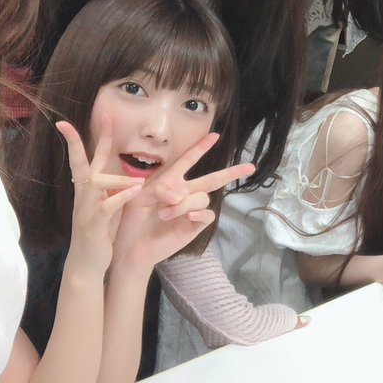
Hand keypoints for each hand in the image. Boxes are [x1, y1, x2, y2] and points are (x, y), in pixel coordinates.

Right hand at [57, 118, 144, 275]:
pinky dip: (120, 197)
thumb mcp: (107, 205)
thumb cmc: (100, 231)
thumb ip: (112, 187)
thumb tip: (124, 170)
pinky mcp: (95, 223)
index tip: (100, 116)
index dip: (91, 137)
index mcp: (89, 188)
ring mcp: (87, 208)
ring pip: (97, 182)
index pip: (88, 157)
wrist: (87, 262)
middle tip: (104, 116)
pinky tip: (134, 190)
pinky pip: (107, 206)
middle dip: (94, 139)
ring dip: (118, 179)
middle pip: (87, 161)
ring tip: (138, 180)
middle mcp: (85, 194)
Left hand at [111, 133, 255, 271]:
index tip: (215, 135)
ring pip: (202, 197)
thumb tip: (179, 193)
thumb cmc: (132, 220)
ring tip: (164, 214)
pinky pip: (207, 215)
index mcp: (171, 182)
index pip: (188, 160)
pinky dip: (198, 213)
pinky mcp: (194, 226)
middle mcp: (185, 194)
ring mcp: (191, 210)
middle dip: (231, 172)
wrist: (132, 247)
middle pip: (212, 179)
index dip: (201, 147)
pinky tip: (188, 217)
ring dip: (183, 203)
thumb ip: (159, 189)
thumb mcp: (139, 197)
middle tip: (250, 166)